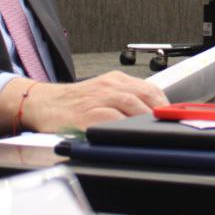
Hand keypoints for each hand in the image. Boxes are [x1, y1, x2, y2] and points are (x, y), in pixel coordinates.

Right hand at [7, 71, 166, 133]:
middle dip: (159, 112)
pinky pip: (108, 117)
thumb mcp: (102, 94)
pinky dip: (122, 126)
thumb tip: (152, 118)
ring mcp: (97, 98)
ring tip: (154, 131)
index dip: (164, 103)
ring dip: (144, 118)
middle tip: (168, 127)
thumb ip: (125, 102)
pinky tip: (130, 134)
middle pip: (144, 94)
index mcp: (115, 80)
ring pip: (130, 103)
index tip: (173, 117)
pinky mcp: (84, 114)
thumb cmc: (73, 103)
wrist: (42, 103)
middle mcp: (109, 86)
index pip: (149, 87)